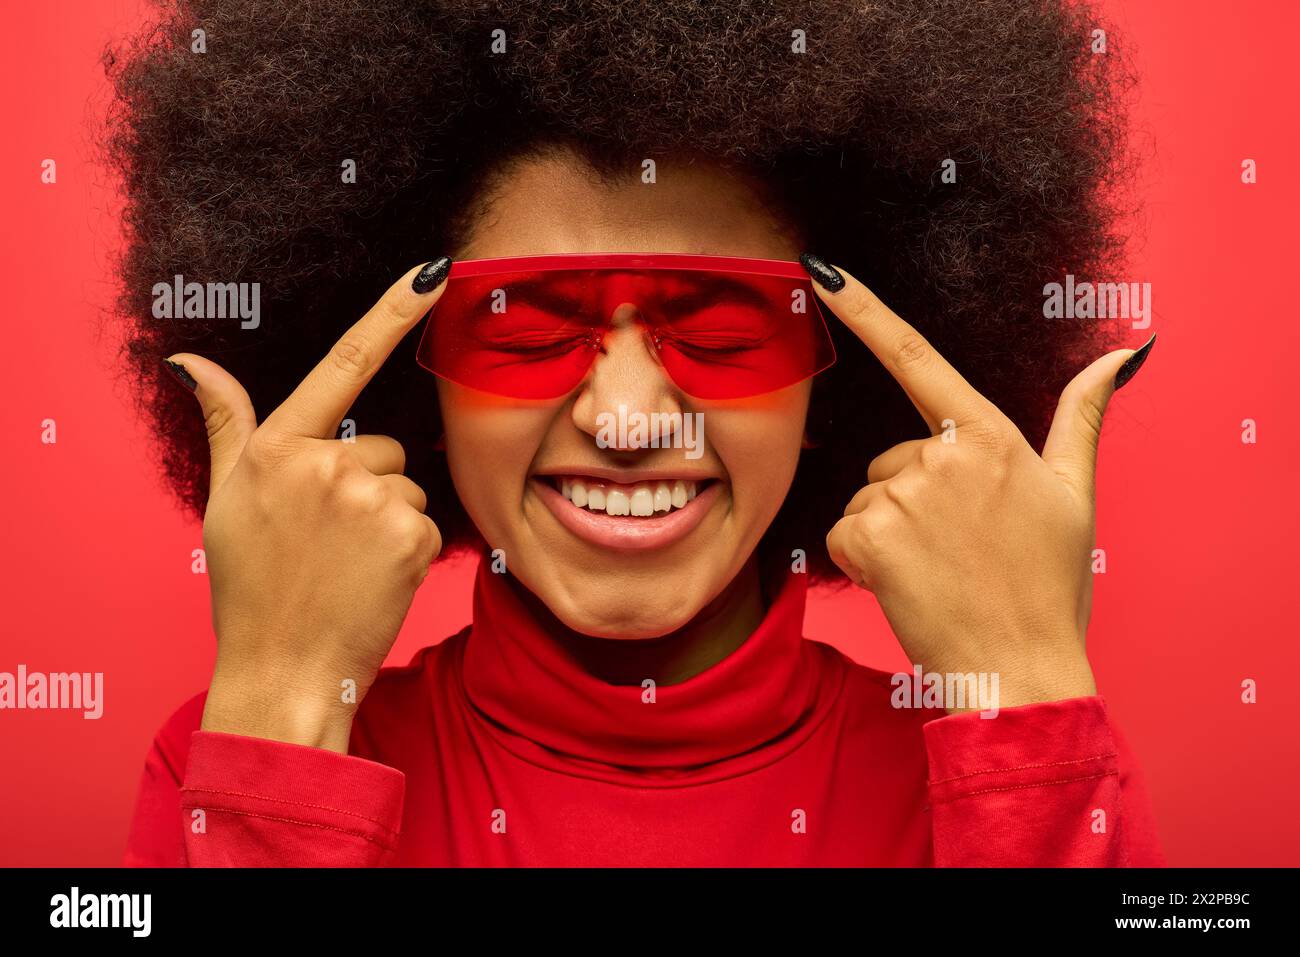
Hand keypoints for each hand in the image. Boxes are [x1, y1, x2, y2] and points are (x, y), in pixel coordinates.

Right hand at [169, 262, 449, 751]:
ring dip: (388, 515)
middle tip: (331, 537)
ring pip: (405, 483)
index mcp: (277, 448)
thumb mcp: (227, 501)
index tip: (433, 270)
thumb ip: (228, 426)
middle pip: (381, 446)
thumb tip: (193, 362)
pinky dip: (409, 547)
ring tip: (348, 561)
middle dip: (366, 481)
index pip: (343, 364)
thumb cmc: (253, 587)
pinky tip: (374, 577)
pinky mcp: (409, 533)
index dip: (391, 312)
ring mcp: (369, 497)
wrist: (284, 669)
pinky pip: (426, 519)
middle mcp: (324, 463)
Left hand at [813, 264, 1152, 712]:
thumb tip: (1121, 352)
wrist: (1018, 667)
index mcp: (989, 435)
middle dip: (910, 497)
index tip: (821, 271)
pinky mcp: (870, 534)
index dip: (864, 309)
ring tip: (937, 568)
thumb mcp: (1074, 492)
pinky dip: (862, 558)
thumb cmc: (1047, 583)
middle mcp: (944, 454)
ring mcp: (905, 493)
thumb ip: (1081, 415)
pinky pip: (844, 531)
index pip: (916, 356)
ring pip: (868, 495)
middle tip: (956, 547)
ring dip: (888, 531)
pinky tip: (906, 583)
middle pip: (891, 457)